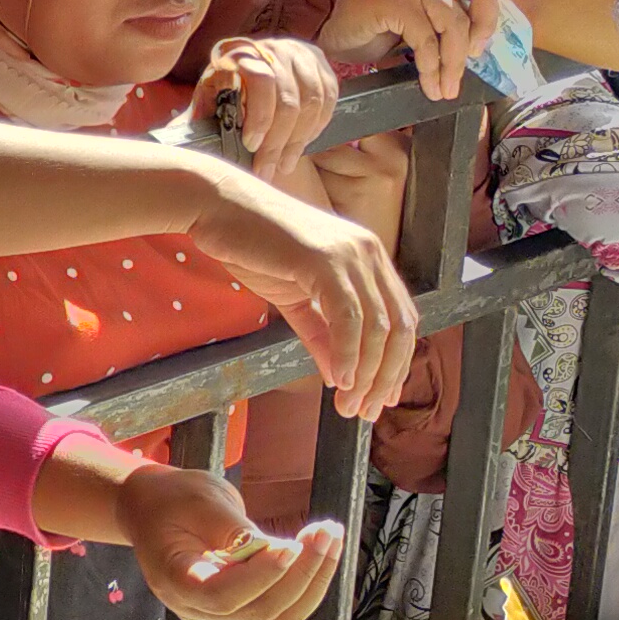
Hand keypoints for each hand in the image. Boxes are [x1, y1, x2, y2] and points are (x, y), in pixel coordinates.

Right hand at [108, 462, 341, 619]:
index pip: (220, 595)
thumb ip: (232, 529)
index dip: (261, 577)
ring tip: (329, 537)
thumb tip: (270, 550)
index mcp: (174, 580)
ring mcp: (219, 614)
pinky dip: (308, 584)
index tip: (291, 545)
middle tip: (325, 532)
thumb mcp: (199, 500)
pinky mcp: (242, 608)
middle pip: (258, 611)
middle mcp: (195, 607)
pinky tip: (321, 552)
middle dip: (301, 574)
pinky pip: (283, 610)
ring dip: (312, 581)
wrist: (156, 509)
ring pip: (278, 617)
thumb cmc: (172, 499)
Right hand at [182, 163, 419, 419]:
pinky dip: (347, 354)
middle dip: (386, 376)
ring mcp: (350, 255)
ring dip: (365, 374)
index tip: (378, 397)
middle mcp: (369, 253)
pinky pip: (347, 318)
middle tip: (365, 411)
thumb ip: (321, 335)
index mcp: (368, 258)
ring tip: (348, 405)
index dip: (395, 363)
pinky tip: (338, 380)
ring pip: (377, 328)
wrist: (217, 208)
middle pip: (399, 327)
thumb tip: (339, 375)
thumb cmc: (252, 247)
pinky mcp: (324, 261)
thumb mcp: (295, 299)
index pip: (401, 319)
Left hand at [191, 35, 337, 178]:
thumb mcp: (204, 102)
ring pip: (312, 101)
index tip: (251, 146)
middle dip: (279, 141)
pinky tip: (301, 143)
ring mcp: (299, 52)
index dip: (260, 117)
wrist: (243, 73)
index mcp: (237, 52)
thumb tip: (187, 144)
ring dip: (298, 140)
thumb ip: (198, 119)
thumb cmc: (219, 94)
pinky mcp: (319, 63)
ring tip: (284, 164)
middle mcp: (270, 47)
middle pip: (288, 98)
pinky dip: (316, 125)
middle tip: (268, 169)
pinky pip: (328, 98)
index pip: (261, 80)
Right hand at [316, 0, 504, 102]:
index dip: (489, 12)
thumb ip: (436, 23)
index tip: (479, 44)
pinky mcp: (396, 1)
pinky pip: (426, 39)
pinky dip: (430, 67)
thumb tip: (468, 51)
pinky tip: (427, 85)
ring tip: (446, 89)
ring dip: (454, 63)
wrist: (316, 21)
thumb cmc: (359, 25)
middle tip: (473, 58)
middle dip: (485, 26)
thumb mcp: (408, 20)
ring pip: (454, 23)